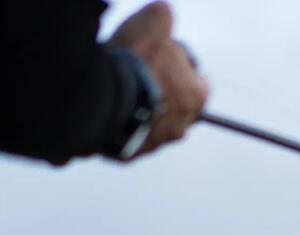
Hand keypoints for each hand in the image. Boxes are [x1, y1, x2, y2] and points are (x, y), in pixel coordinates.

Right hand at [109, 1, 208, 157]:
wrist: (102, 96)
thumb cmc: (135, 60)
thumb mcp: (155, 20)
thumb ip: (163, 17)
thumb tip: (162, 15)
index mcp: (196, 97)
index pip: (197, 82)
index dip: (180, 67)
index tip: (163, 59)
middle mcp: (181, 126)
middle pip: (174, 106)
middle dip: (160, 92)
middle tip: (139, 74)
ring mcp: (154, 143)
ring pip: (151, 125)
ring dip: (140, 110)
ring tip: (120, 92)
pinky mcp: (128, 154)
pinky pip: (127, 139)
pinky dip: (120, 125)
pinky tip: (108, 108)